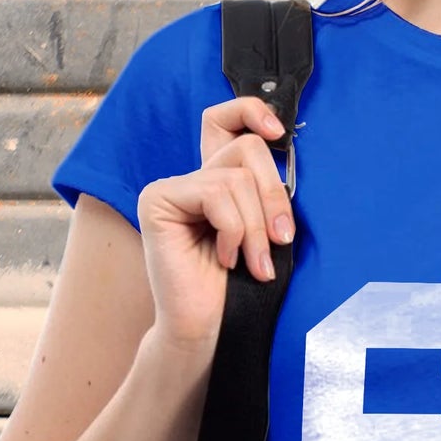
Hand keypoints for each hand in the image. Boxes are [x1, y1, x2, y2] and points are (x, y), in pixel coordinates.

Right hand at [135, 97, 294, 351]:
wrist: (209, 329)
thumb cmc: (240, 285)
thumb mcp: (265, 228)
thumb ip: (266, 189)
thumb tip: (284, 146)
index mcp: (216, 178)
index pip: (226, 119)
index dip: (252, 112)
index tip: (279, 133)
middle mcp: (192, 177)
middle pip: (247, 148)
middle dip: (274, 196)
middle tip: (281, 240)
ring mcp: (170, 188)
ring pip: (236, 176)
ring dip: (256, 226)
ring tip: (254, 262)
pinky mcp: (157, 201)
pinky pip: (216, 193)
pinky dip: (233, 229)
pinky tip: (226, 258)